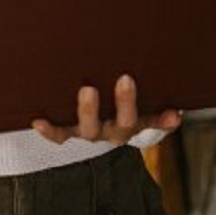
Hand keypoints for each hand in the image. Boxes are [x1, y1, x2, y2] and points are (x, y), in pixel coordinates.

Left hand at [30, 74, 182, 144]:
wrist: (90, 119)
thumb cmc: (117, 101)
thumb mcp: (138, 101)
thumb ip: (157, 104)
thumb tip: (177, 105)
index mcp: (134, 122)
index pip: (151, 122)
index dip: (163, 121)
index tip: (174, 112)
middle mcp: (113, 131)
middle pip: (122, 123)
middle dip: (126, 102)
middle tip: (126, 79)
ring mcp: (90, 131)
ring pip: (90, 129)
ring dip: (90, 111)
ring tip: (88, 90)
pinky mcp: (67, 132)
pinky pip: (58, 135)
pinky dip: (49, 129)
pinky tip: (38, 120)